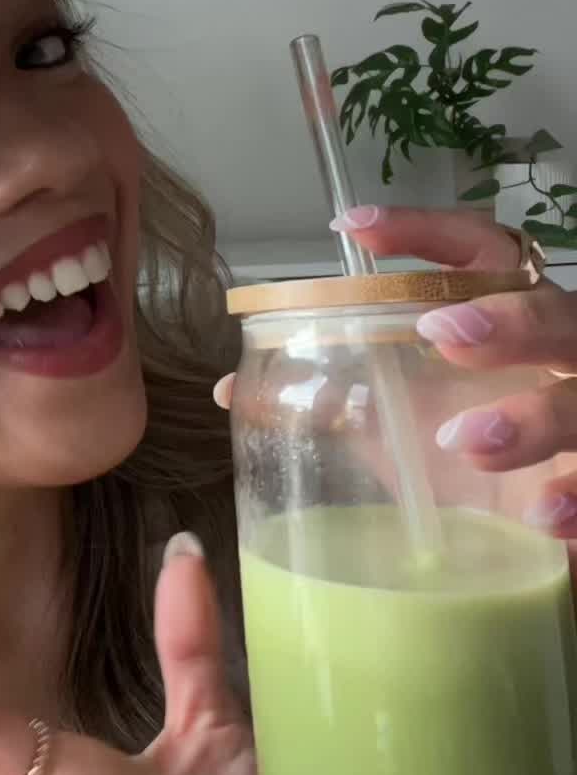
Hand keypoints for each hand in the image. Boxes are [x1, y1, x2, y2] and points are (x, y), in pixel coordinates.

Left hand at [215, 206, 576, 561]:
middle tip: (440, 333)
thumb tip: (232, 388)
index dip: (427, 231)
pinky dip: (574, 498)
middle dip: (503, 319)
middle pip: (552, 314)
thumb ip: (333, 404)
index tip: (354, 228)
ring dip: (530, 414)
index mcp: (507, 326)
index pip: (482, 252)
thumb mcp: (395, 434)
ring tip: (464, 438)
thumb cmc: (468, 475)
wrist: (527, 546)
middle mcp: (557, 361)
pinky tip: (538, 515)